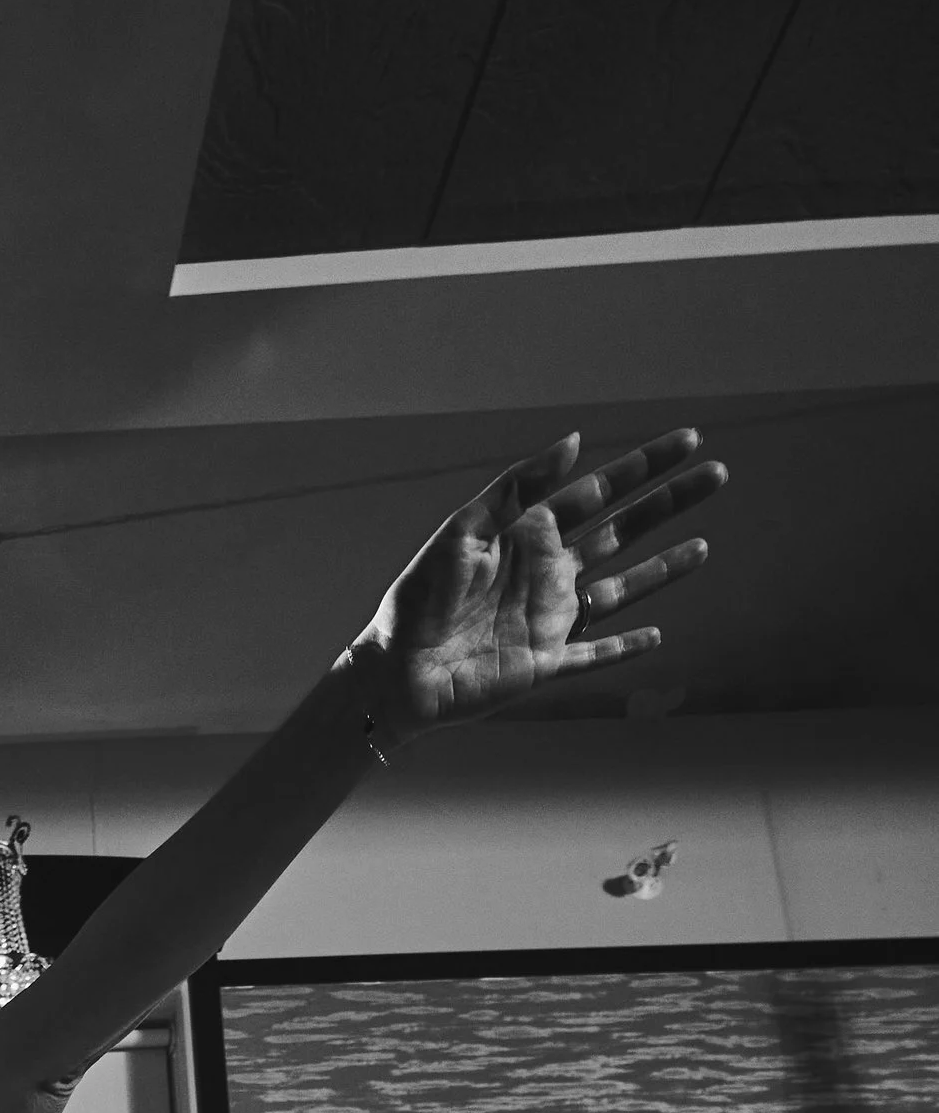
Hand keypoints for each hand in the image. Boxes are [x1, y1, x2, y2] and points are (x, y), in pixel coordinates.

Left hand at [353, 430, 725, 744]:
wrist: (396, 671)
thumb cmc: (418, 598)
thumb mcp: (463, 531)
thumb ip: (517, 488)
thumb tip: (574, 441)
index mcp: (529, 535)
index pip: (600, 493)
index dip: (644, 468)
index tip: (687, 441)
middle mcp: (547, 573)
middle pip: (624, 531)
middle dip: (669, 504)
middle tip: (716, 475)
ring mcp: (550, 620)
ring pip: (621, 590)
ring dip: (663, 570)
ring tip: (703, 548)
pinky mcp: (545, 666)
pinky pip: (595, 656)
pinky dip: (625, 648)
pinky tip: (657, 636)